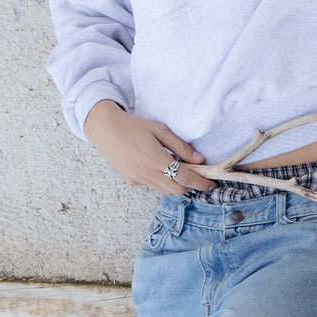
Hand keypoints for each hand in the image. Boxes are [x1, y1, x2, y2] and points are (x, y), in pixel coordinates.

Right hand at [83, 100, 216, 194]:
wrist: (105, 129)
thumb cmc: (134, 126)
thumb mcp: (160, 130)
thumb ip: (181, 146)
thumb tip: (199, 159)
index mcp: (155, 159)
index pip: (185, 178)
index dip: (201, 183)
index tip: (211, 183)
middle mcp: (146, 173)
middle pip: (177, 190)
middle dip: (190, 185)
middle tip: (196, 174)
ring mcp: (137, 179)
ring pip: (165, 190)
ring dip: (176, 184)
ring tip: (176, 168)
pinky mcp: (131, 181)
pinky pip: (153, 186)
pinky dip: (161, 181)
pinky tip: (157, 167)